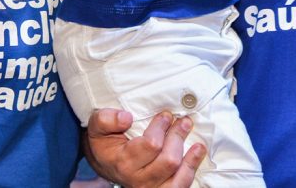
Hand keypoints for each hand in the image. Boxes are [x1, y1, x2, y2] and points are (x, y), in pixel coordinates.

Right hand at [84, 108, 204, 187]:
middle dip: (178, 137)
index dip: (161, 128)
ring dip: (189, 154)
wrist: (105, 162)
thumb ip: (106, 119)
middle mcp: (137, 179)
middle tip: (182, 121)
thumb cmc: (105, 141)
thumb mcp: (97, 127)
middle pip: (168, 160)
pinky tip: (198, 152)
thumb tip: (126, 117)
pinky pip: (181, 185)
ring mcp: (150, 187)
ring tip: (191, 133)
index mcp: (123, 162)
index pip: (151, 145)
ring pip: (177, 175)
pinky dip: (191, 168)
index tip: (166, 115)